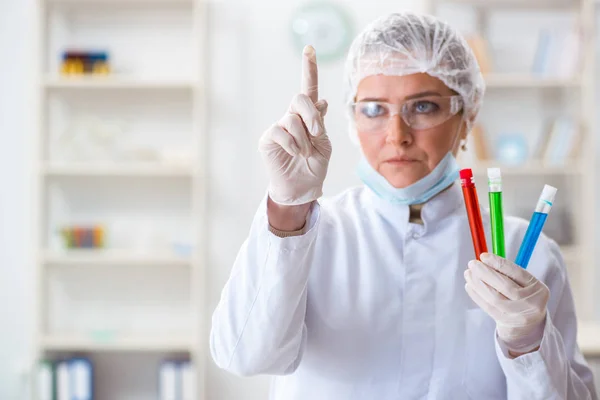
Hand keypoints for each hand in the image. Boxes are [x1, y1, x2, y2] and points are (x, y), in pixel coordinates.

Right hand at [258, 45, 330, 205]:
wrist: (303, 187)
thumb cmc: (314, 165)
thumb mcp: (324, 143)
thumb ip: (320, 123)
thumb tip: (322, 101)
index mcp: (309, 116)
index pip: (309, 89)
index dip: (309, 69)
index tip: (309, 49)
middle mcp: (293, 117)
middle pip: (300, 98)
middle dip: (311, 116)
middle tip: (316, 133)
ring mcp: (279, 127)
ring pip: (292, 120)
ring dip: (303, 140)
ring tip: (304, 153)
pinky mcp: (268, 138)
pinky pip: (281, 132)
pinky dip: (292, 145)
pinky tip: (294, 154)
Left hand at [464, 253, 549, 354]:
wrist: (528, 326)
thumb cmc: (524, 297)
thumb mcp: (525, 284)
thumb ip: (508, 272)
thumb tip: (484, 259)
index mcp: (539, 289)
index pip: (517, 273)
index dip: (499, 263)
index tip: (483, 256)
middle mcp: (531, 303)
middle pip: (505, 286)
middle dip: (486, 273)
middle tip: (472, 263)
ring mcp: (518, 315)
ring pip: (494, 298)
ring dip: (478, 283)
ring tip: (468, 273)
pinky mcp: (505, 322)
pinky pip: (488, 307)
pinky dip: (476, 295)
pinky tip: (469, 285)